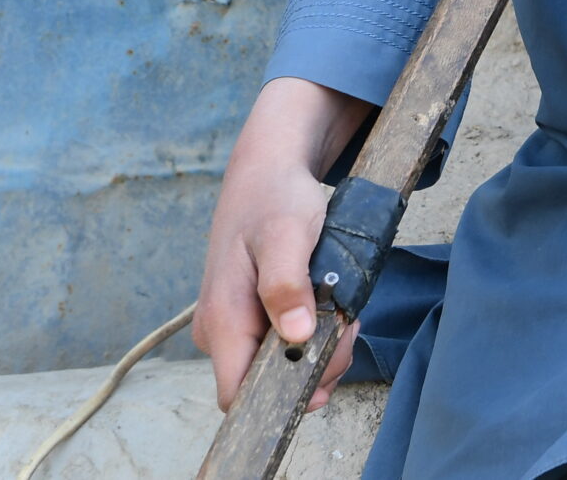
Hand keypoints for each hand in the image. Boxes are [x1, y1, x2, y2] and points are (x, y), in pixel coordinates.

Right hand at [192, 77, 373, 412]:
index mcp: (222, 320)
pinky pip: (285, 343)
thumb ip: (287, 285)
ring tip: (341, 308)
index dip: (280, 396)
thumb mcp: (287, 234)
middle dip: (315, 365)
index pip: (237, 394)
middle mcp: (220, 331)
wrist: (269, 170)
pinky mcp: (251, 316)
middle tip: (346, 323)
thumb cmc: (275, 198)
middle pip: (268, 382)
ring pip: (282, 363)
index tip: (323, 370)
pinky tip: (331, 305)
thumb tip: (295, 335)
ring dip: (320, 346)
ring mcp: (234, 324)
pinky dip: (315, 331)